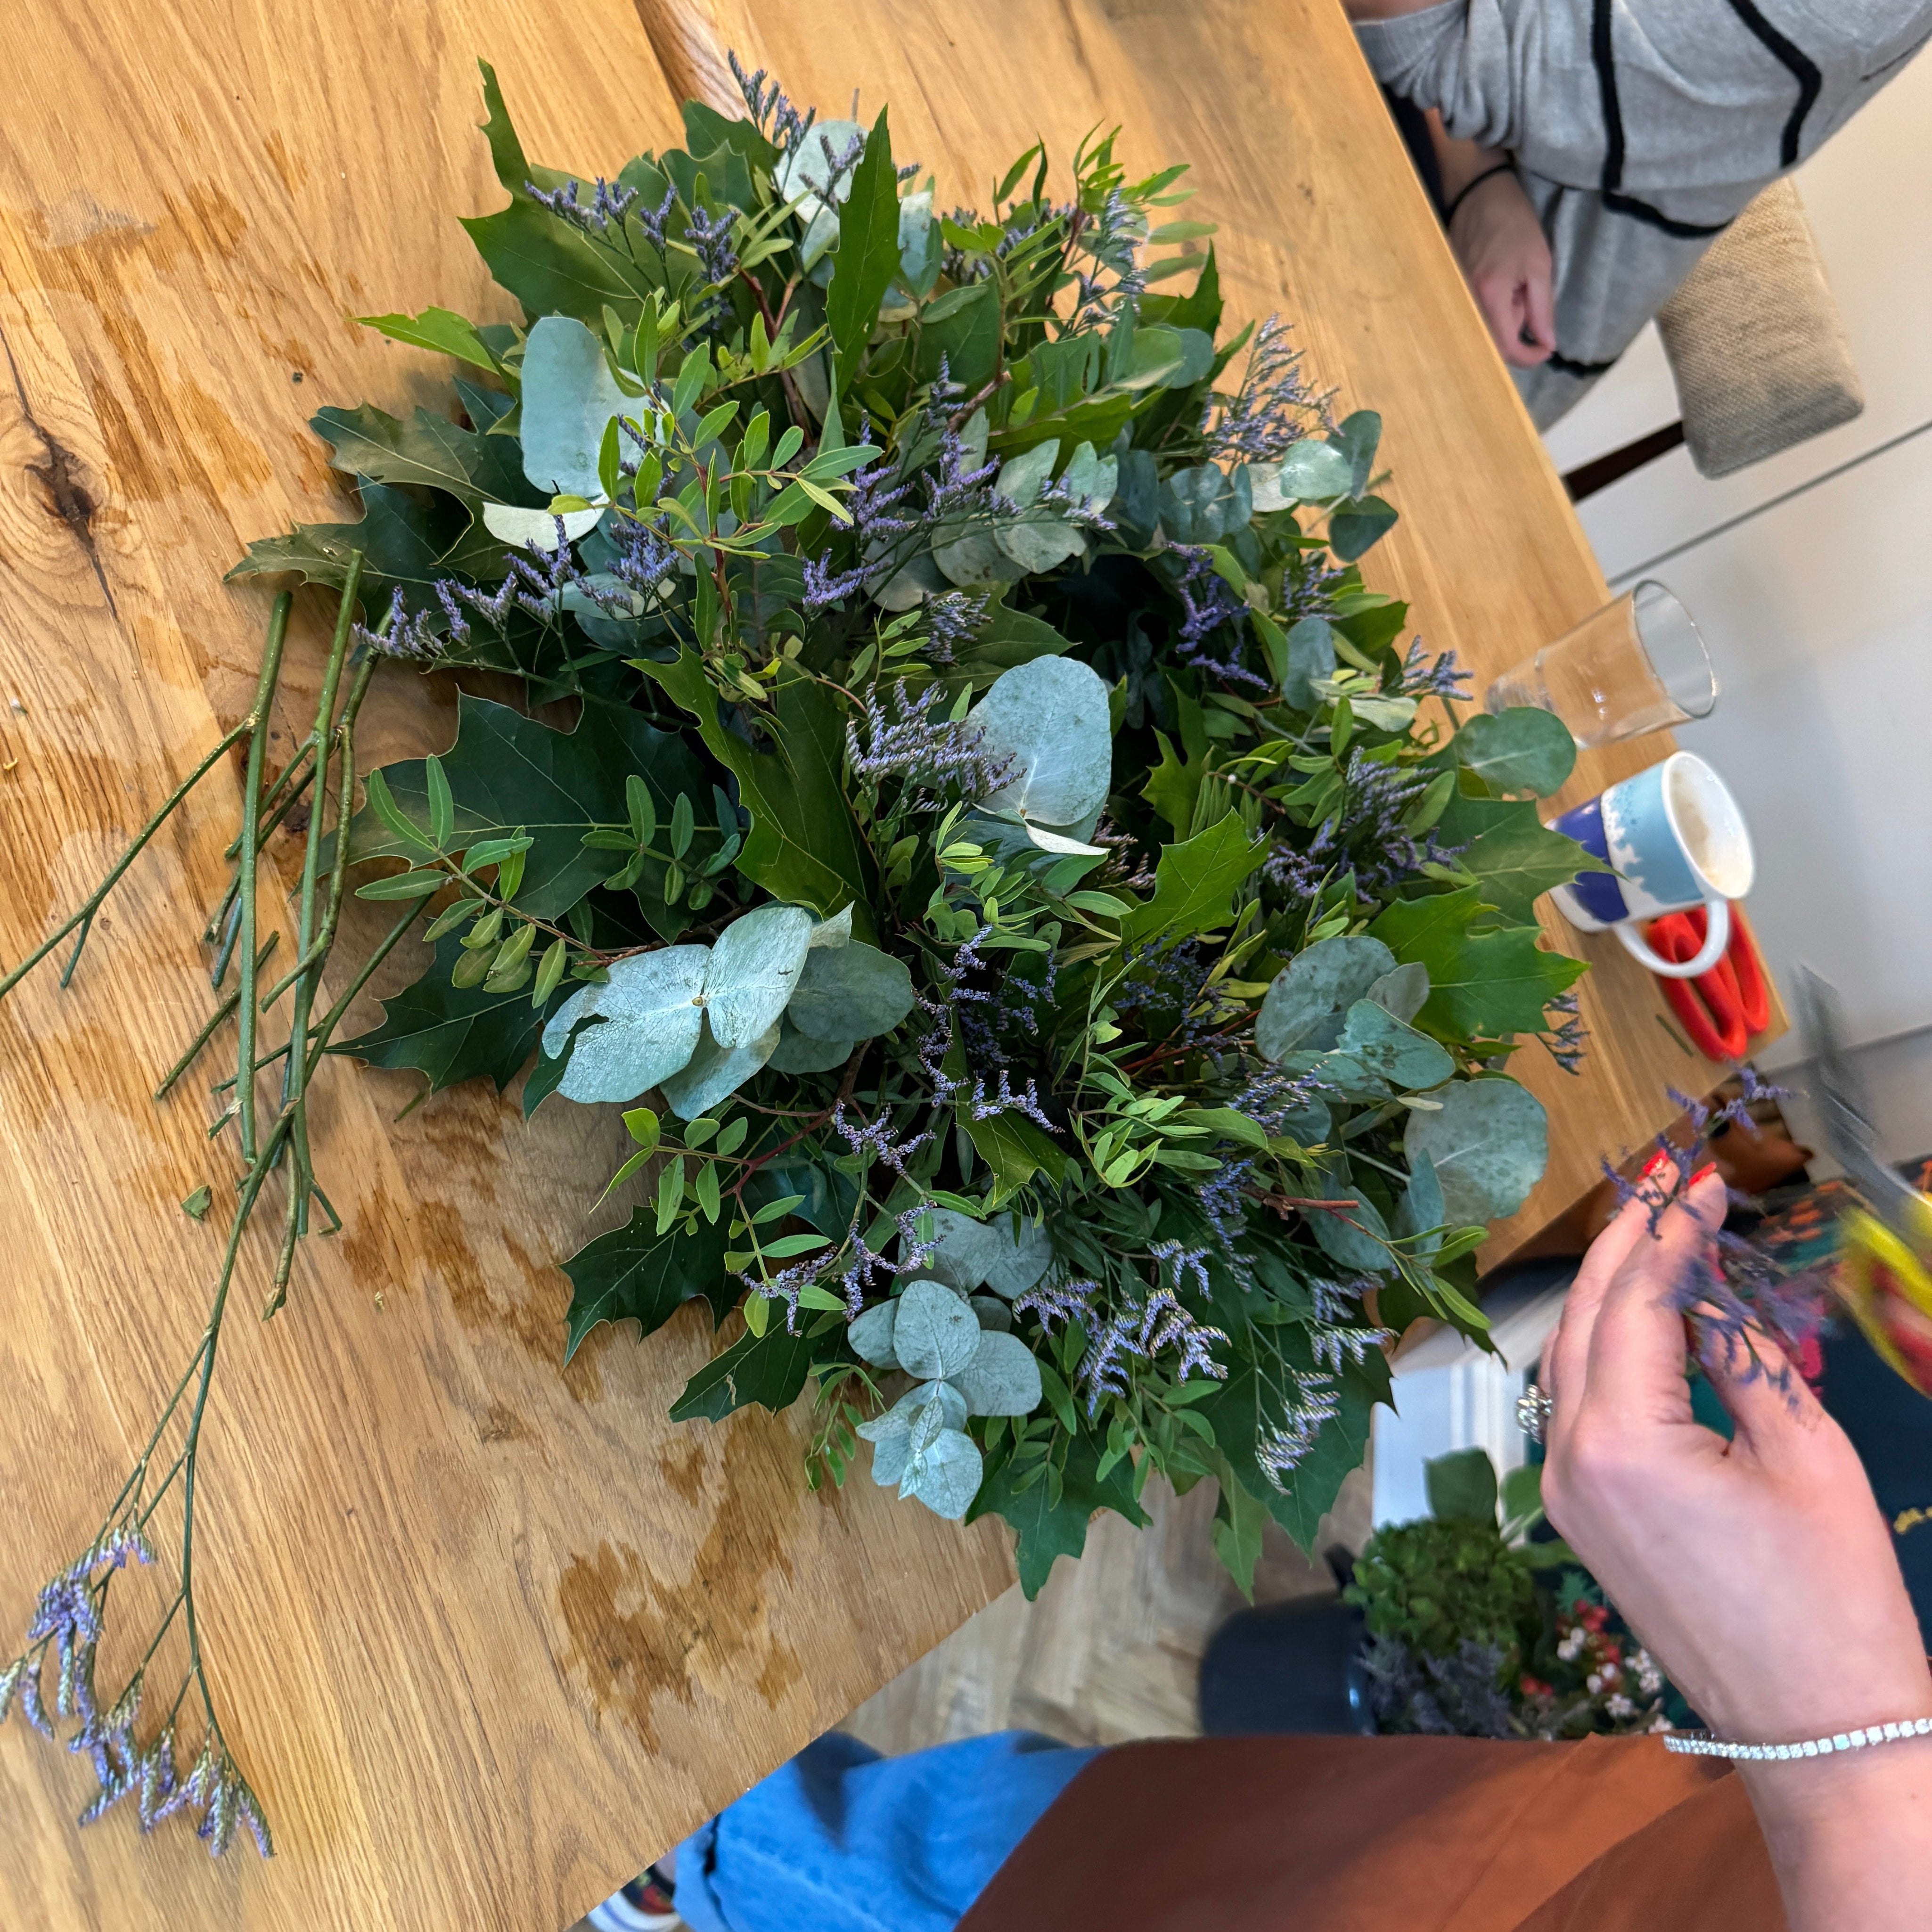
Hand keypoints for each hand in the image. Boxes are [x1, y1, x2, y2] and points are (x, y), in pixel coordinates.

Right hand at [1447, 171, 1555, 368]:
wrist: (1479, 196)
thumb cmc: (1515, 225)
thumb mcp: (1539, 265)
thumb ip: (1542, 309)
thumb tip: (1547, 343)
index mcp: (1490, 296)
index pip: (1506, 348)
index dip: (1528, 356)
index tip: (1546, 348)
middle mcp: (1466, 303)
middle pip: (1494, 340)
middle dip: (1517, 327)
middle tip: (1528, 294)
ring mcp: (1456, 299)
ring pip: (1485, 328)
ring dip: (1505, 314)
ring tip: (1514, 282)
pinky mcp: (1452, 293)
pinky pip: (1475, 315)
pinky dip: (1493, 306)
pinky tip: (1499, 281)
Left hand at [1542, 1171, 1931, 1929]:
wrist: (1817, 1729)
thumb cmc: (1830, 1598)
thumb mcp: (1804, 1453)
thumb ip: (1743, 1359)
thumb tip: (1709, 1294)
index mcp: (1619, 1443)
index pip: (1632, 1303)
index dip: (1668, 1233)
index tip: (1700, 1180)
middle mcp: (1568, 1461)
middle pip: (1583, 1320)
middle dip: (1623, 1244)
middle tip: (1665, 1182)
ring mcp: (1565, 1493)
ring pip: (1570, 1359)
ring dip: (1609, 1292)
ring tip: (1656, 1230)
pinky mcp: (1581, 1516)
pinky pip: (1580, 1406)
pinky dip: (1609, 1351)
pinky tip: (1648, 1317)